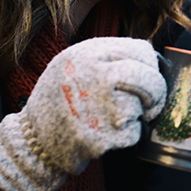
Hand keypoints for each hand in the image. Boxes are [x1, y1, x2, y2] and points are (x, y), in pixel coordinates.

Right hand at [0, 37, 165, 190]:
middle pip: (149, 79)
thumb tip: (151, 59)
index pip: (141, 50)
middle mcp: (97, 76)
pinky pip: (134, 132)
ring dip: (134, 115)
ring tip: (106, 117)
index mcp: (89, 53)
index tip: (149, 76)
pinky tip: (104, 133)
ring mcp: (102, 107)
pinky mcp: (106, 136)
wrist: (34, 139)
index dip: (150, 66)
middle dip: (157, 93)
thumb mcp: (74, 62)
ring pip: (142, 106)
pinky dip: (126, 136)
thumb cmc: (60, 99)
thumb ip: (109, 56)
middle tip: (152, 103)